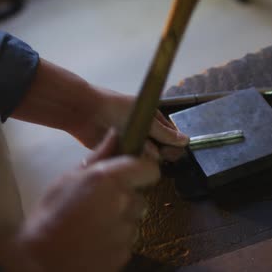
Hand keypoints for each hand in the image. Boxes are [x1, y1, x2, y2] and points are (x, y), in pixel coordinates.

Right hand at [0, 129, 158, 271]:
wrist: (39, 264)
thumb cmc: (48, 216)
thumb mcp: (67, 179)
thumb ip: (97, 157)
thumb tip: (114, 134)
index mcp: (109, 179)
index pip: (149, 169)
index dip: (143, 171)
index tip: (133, 175)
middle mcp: (123, 203)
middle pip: (139, 197)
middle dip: (125, 199)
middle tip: (100, 205)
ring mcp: (126, 231)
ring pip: (133, 220)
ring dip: (121, 220)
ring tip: (93, 226)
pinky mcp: (126, 254)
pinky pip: (128, 241)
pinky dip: (116, 240)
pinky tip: (95, 242)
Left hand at [11, 59, 188, 161]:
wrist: (85, 112)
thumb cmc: (116, 108)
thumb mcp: (144, 118)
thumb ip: (163, 132)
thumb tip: (186, 141)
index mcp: (153, 119)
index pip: (170, 136)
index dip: (172, 144)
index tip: (170, 151)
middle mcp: (144, 132)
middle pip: (160, 150)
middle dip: (157, 153)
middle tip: (149, 151)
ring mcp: (132, 143)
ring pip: (145, 158)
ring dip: (142, 159)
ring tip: (135, 153)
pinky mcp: (119, 153)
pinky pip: (130, 162)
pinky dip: (130, 163)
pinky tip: (128, 162)